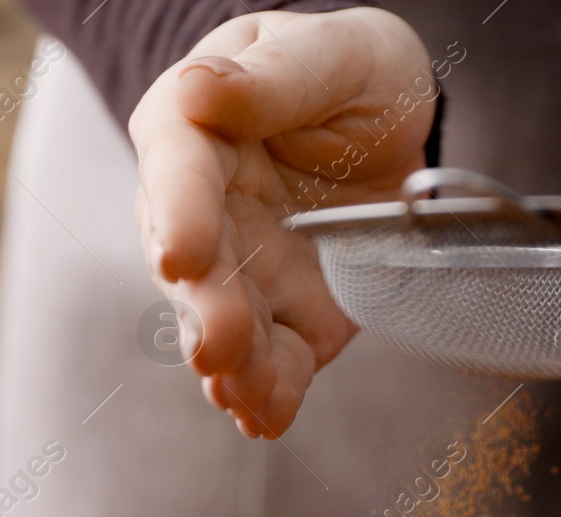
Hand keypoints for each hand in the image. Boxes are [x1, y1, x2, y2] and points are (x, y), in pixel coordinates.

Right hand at [129, 9, 433, 436]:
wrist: (384, 124)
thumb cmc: (345, 74)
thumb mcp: (328, 53)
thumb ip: (270, 76)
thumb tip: (201, 90)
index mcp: (194, 131)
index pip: (177, 170)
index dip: (180, 213)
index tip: (183, 253)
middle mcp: (201, 212)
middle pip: (192, 267)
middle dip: (205, 310)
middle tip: (218, 344)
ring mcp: (238, 272)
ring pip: (221, 325)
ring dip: (231, 365)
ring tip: (240, 395)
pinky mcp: (283, 318)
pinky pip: (271, 363)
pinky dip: (269, 395)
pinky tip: (266, 420)